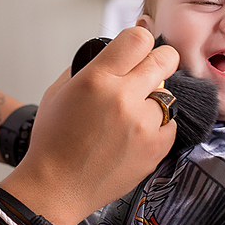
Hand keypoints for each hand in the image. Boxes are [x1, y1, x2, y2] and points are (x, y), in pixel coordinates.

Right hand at [6, 26, 177, 224]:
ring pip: (167, 93)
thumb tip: (115, 52)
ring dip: (153, 99)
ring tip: (129, 116)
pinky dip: (157, 125)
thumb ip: (89, 67)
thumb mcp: (58, 91)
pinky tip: (133, 135)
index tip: (136, 48)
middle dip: (157, 61)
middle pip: (165, 58)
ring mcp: (144, 125)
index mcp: (97, 79)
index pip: (139, 38)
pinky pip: (170, 122)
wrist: (57, 187)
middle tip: (145, 72)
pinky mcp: (156, 148)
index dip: (139, 39)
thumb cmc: (53, 141)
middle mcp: (124, 98)